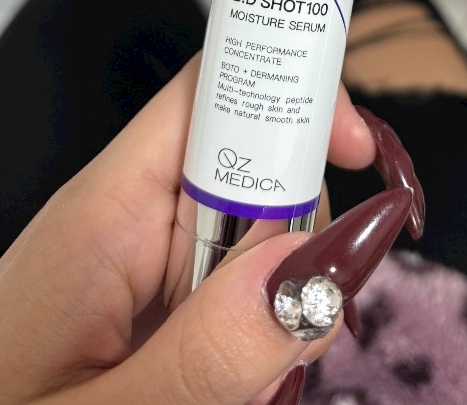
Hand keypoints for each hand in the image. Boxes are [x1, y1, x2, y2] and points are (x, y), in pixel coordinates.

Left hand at [0, 54, 415, 404]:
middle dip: (304, 233)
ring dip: (285, 296)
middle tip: (300, 322)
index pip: (211, 90)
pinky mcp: (149, 298)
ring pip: (257, 231)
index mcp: (107, 210)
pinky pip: (233, 283)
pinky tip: (235, 381)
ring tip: (250, 383)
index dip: (291, 90)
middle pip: (256, 166)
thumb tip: (326, 264)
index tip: (360, 149)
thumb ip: (211, 351)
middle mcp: (128, 216)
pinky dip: (258, 327)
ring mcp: (141, 259)